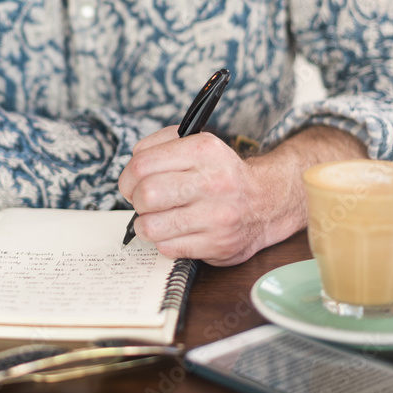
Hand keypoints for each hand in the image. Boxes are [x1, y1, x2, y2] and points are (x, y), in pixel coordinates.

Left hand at [118, 125, 367, 266]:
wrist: (265, 201)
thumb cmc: (221, 173)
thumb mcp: (198, 144)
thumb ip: (161, 144)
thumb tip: (133, 164)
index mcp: (203, 151)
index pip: (143, 164)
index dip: (127, 177)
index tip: (130, 183)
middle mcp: (213, 182)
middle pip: (146, 195)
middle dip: (136, 200)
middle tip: (143, 201)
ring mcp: (217, 217)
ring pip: (152, 226)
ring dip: (146, 225)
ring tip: (155, 219)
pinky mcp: (218, 245)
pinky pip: (167, 248)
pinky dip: (164, 241)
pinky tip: (174, 231)